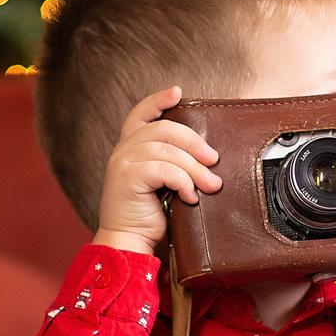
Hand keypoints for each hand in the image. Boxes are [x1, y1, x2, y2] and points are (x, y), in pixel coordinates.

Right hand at [90, 85, 221, 256]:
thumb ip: (172, 163)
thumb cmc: (148, 216)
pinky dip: (184, 182)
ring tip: (210, 185)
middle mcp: (123, 150)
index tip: (178, 93)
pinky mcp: (127, 177)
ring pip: (168, 151)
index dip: (158, 100)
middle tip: (213, 160)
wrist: (127, 242)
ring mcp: (122, 161)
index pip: (141, 113)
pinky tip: (190, 196)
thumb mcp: (161, 183)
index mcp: (129, 147)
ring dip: (195, 168)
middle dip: (194, 142)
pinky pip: (165, 169)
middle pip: (164, 129)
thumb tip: (207, 156)